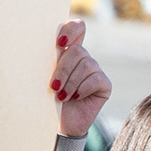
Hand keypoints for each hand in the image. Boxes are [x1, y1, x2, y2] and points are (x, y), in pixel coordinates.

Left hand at [47, 21, 109, 139]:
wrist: (61, 123)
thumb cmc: (49, 99)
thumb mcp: (46, 76)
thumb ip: (50, 59)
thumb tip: (51, 45)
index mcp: (69, 51)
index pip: (77, 28)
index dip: (71, 30)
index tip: (58, 43)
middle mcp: (85, 58)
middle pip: (78, 50)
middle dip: (63, 69)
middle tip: (53, 86)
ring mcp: (96, 70)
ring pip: (86, 65)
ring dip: (71, 82)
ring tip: (62, 96)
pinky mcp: (104, 84)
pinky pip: (95, 79)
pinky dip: (81, 89)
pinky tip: (75, 98)